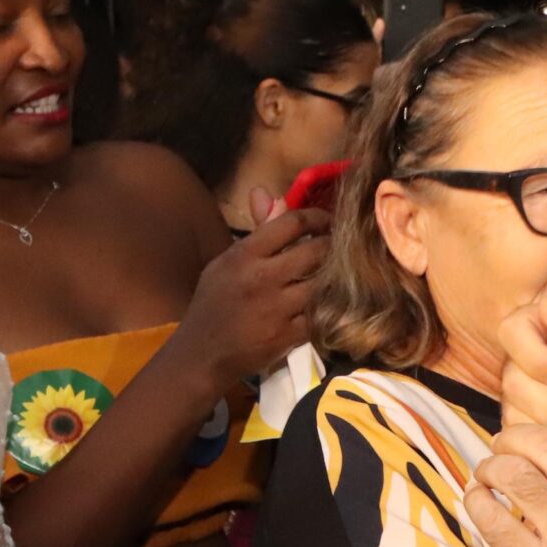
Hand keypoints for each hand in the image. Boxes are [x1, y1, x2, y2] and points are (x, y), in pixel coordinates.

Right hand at [176, 197, 329, 386]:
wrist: (202, 354)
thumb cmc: (214, 303)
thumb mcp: (227, 262)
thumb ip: (256, 230)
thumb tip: (267, 193)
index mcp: (244, 255)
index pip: (292, 223)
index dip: (318, 217)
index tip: (329, 221)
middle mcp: (262, 278)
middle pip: (316, 250)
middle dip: (334, 246)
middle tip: (343, 246)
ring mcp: (277, 308)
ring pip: (323, 282)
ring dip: (336, 276)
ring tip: (344, 271)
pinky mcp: (289, 336)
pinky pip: (321, 314)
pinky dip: (330, 307)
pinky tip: (333, 301)